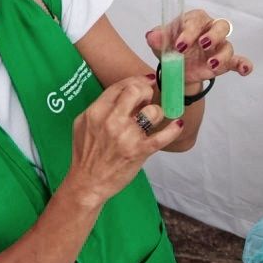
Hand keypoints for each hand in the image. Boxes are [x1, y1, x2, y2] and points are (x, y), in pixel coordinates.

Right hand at [65, 75, 183, 206]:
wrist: (88, 182)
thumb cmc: (86, 153)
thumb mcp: (84, 124)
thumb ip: (102, 107)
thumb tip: (124, 94)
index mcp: (97, 112)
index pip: (121, 86)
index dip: (136, 81)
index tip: (146, 81)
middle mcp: (112, 121)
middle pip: (136, 91)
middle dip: (147, 91)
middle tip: (148, 98)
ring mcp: (127, 136)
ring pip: (153, 111)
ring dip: (156, 113)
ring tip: (153, 120)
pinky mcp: (139, 151)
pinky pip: (163, 136)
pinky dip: (173, 129)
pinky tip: (178, 124)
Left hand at [145, 8, 254, 90]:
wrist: (176, 68)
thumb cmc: (170, 47)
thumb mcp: (160, 43)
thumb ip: (157, 38)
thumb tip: (152, 36)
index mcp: (194, 21)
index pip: (196, 21)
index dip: (189, 32)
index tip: (179, 45)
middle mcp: (210, 30)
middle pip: (220, 26)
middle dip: (213, 35)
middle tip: (203, 45)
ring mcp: (219, 47)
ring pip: (228, 45)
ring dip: (222, 55)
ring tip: (212, 65)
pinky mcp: (224, 62)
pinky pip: (238, 60)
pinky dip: (243, 64)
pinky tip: (245, 69)